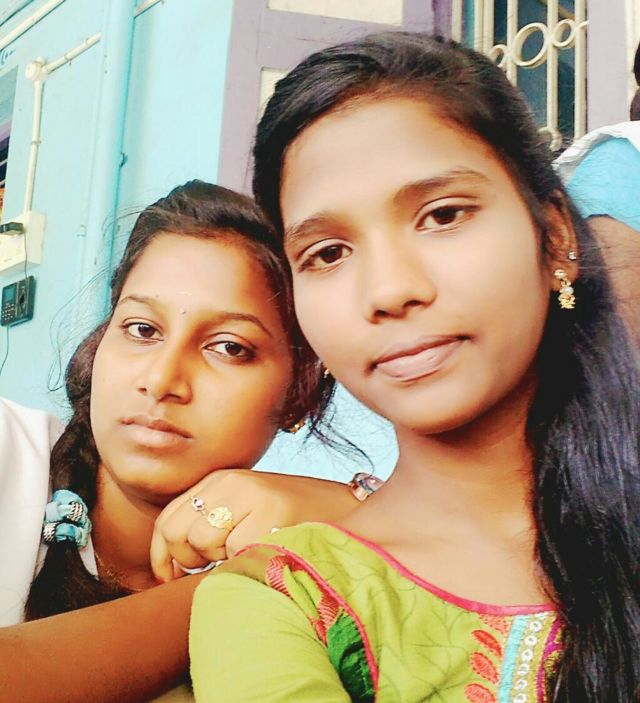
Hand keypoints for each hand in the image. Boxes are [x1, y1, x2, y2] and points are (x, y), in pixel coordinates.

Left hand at [150, 469, 358, 581]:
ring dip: (221, 562)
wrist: (347, 513)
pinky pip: (234, 557)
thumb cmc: (293, 520)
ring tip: (250, 554)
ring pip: (202, 545)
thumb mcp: (246, 511)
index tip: (170, 579)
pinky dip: (247, 566)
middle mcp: (232, 482)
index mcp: (222, 479)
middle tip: (217, 566)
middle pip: (179, 534)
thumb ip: (211, 524)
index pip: (168, 520)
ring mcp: (252, 497)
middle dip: (190, 562)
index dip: (162, 557)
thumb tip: (167, 565)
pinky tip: (269, 555)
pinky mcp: (269, 517)